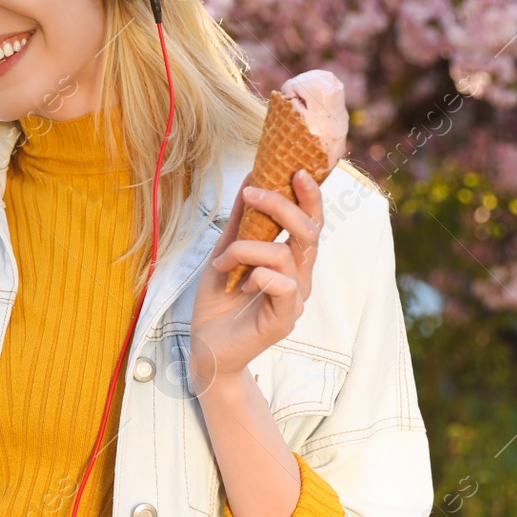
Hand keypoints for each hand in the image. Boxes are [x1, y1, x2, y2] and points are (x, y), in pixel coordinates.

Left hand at [188, 169, 324, 392]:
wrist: (204, 347)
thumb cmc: (218, 300)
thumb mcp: (224, 251)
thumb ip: (240, 220)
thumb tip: (251, 177)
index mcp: (291, 261)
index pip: (312, 223)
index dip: (311, 196)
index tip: (297, 170)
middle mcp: (299, 279)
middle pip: (309, 232)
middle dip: (281, 206)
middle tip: (252, 193)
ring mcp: (294, 301)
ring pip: (285, 256)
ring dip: (247, 249)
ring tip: (222, 261)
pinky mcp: (284, 321)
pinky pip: (280, 285)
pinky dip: (255, 275)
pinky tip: (238, 285)